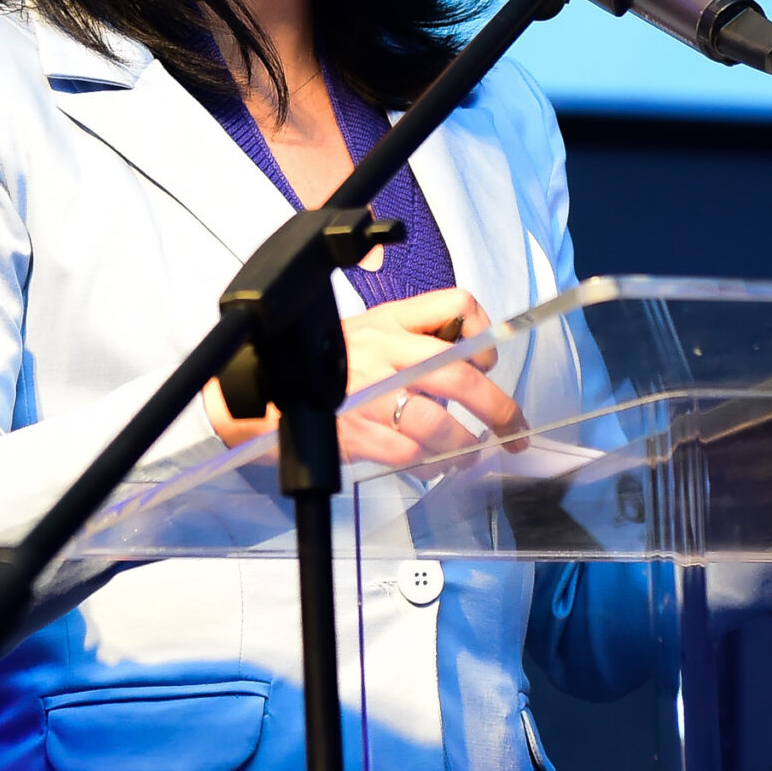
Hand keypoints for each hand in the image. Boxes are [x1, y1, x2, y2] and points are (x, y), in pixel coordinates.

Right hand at [202, 287, 523, 461]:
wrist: (258, 390)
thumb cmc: (316, 364)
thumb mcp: (362, 332)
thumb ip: (406, 339)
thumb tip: (464, 366)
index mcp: (388, 319)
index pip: (455, 304)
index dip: (482, 333)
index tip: (486, 360)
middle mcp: (382, 350)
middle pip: (460, 371)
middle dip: (499, 407)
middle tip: (513, 430)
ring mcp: (368, 393)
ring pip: (439, 422)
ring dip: (464, 446)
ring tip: (469, 455)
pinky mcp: (355, 432)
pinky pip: (409, 456)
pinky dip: (427, 466)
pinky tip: (428, 466)